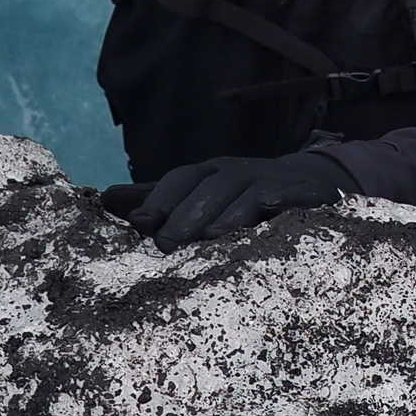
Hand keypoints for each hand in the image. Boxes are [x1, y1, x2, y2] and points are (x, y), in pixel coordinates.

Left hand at [99, 152, 347, 249]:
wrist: (309, 183)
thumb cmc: (242, 197)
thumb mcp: (200, 196)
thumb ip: (159, 200)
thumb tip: (106, 198)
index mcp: (211, 174)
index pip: (182, 179)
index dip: (161, 198)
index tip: (140, 222)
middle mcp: (238, 172)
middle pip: (210, 187)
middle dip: (187, 214)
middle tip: (167, 243)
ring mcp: (271, 180)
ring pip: (246, 192)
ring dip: (227, 213)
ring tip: (209, 236)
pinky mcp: (304, 192)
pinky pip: (291, 194)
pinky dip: (281, 199)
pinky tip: (269, 208)